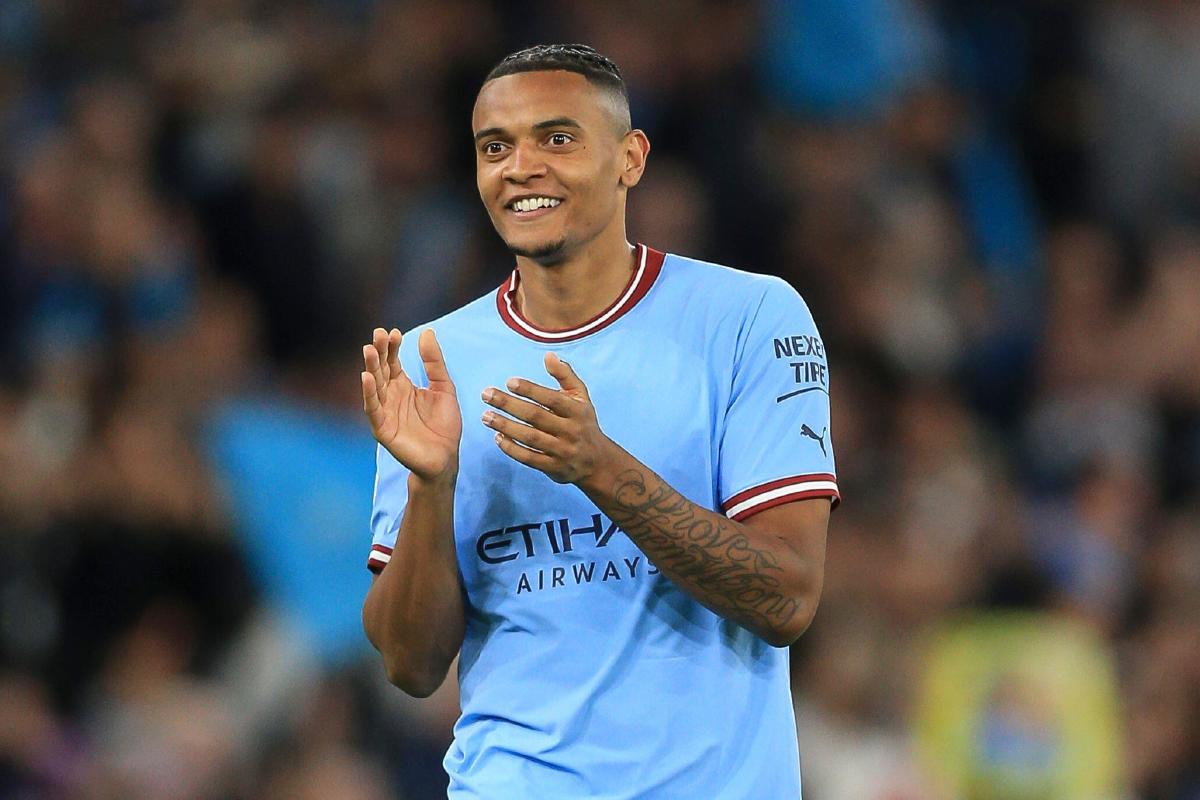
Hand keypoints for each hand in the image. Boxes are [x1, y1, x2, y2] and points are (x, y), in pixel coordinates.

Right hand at [362, 327, 461, 480]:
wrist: (446, 457)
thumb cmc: (444, 425)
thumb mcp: (444, 388)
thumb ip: (434, 362)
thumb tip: (427, 332)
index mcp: (403, 386)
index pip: (393, 362)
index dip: (392, 347)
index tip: (394, 332)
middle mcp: (391, 396)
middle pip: (381, 370)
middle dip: (379, 352)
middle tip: (377, 334)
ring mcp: (385, 411)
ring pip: (374, 386)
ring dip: (371, 368)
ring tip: (370, 350)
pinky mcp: (382, 428)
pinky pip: (373, 408)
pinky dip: (368, 393)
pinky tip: (366, 377)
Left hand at [481, 352, 614, 484]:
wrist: (597, 462)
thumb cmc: (583, 423)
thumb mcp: (581, 397)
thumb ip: (565, 375)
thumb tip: (548, 355)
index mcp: (577, 411)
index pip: (552, 399)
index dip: (531, 390)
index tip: (509, 382)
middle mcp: (570, 431)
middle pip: (536, 416)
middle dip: (509, 405)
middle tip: (486, 395)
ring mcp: (562, 451)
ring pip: (530, 437)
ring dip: (505, 426)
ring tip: (486, 416)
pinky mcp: (553, 468)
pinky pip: (529, 458)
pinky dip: (512, 448)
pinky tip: (497, 437)